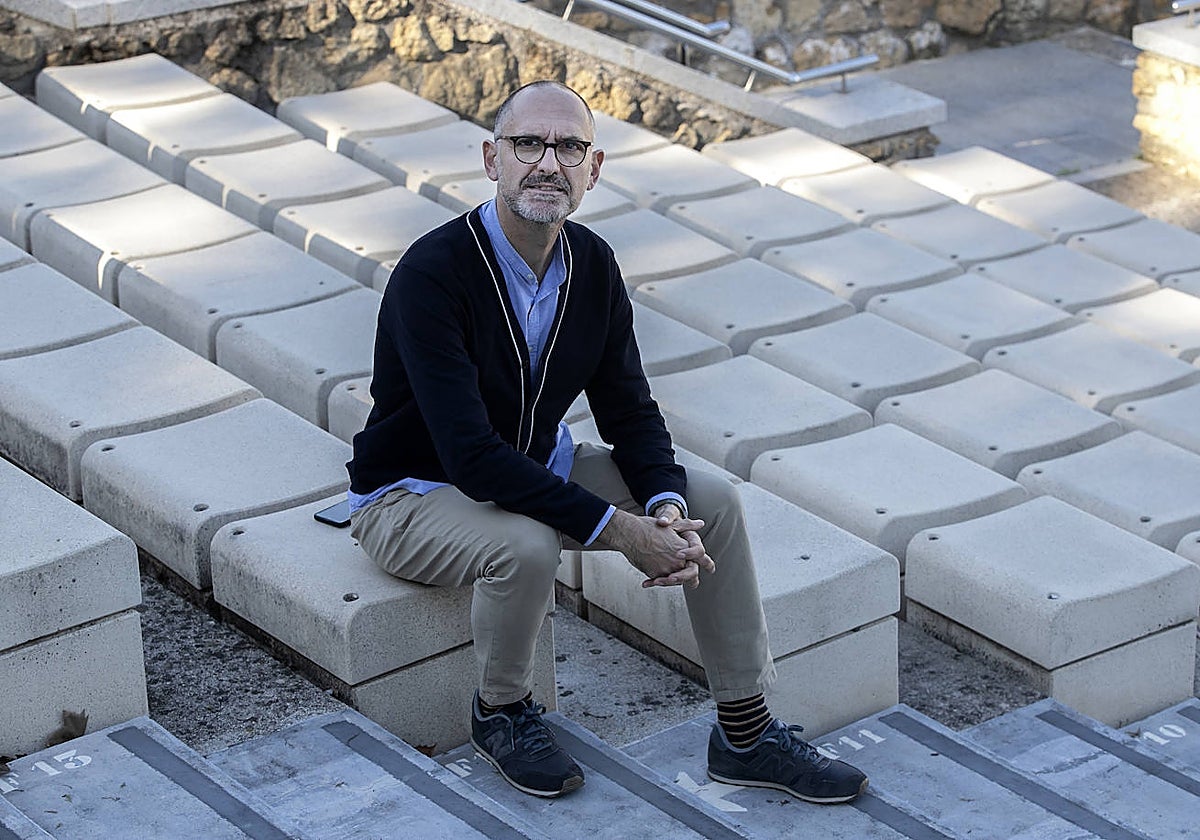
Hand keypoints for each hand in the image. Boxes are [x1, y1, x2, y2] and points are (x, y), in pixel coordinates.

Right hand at [598, 508, 713, 588]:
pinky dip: (658, 581)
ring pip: (676, 580)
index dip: (707, 564)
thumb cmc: (649, 527)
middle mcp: (678, 561)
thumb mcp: (671, 525)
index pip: (700, 558)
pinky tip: (651, 581)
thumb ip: (687, 525)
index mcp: (684, 548)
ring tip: (670, 579)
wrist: (629, 534)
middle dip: (690, 579)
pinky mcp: (655, 575)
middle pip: (690, 575)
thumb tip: (700, 523)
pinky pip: (660, 581)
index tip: (710, 568)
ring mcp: (667, 569)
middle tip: (692, 582)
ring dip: (674, 580)